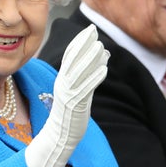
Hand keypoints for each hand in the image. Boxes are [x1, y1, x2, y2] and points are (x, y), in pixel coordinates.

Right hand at [25, 25, 108, 166]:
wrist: (60, 135)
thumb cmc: (71, 112)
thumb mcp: (79, 89)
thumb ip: (89, 73)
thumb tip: (103, 54)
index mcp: (62, 79)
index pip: (69, 56)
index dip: (79, 42)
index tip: (88, 30)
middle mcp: (63, 83)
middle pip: (73, 60)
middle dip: (84, 44)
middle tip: (94, 31)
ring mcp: (69, 94)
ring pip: (80, 72)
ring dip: (90, 59)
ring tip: (101, 47)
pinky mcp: (76, 105)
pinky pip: (86, 89)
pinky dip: (95, 78)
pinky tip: (105, 69)